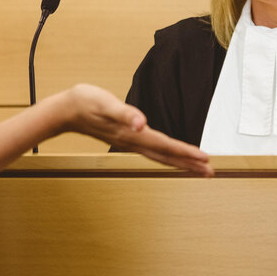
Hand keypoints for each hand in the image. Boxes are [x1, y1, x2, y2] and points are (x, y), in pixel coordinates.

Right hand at [55, 84, 213, 176]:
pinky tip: (173, 156)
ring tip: (198, 169)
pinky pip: (153, 152)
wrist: (65, 111)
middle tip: (211, 172)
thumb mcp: (106, 103)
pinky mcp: (127, 140)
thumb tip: (141, 122)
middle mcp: (133, 142)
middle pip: (167, 157)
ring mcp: (130, 143)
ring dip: (181, 163)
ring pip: (161, 157)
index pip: (165, 146)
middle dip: (189, 165)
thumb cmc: (85, 103)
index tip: (205, 159)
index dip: (186, 152)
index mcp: (133, 134)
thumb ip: (125, 113)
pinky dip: (168, 156)